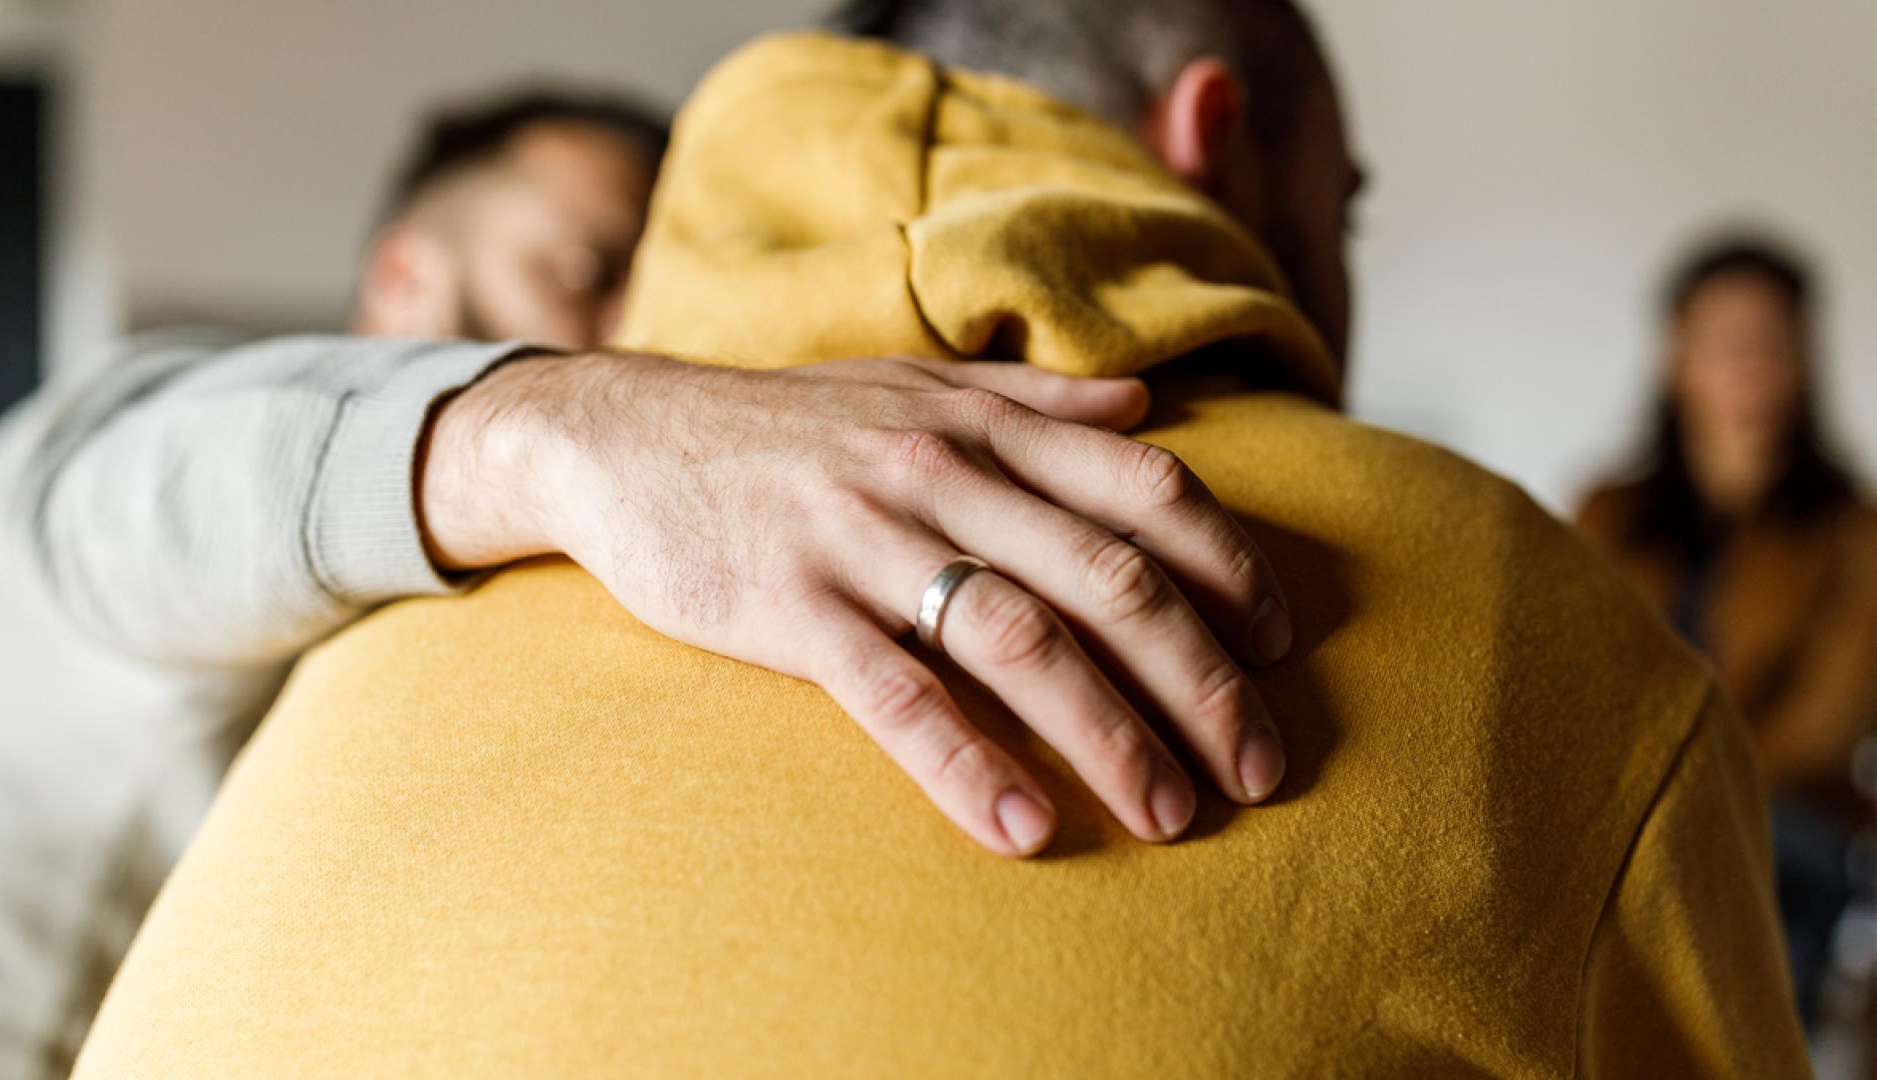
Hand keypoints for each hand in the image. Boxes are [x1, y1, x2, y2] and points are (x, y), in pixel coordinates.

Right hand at [421, 352, 1292, 856]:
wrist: (623, 432)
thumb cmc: (785, 425)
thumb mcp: (914, 389)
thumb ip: (1037, 403)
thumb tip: (1145, 407)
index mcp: (985, 427)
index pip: (1147, 490)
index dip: (1230, 570)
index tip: (1280, 647)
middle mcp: (943, 476)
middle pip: (1111, 580)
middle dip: (1204, 681)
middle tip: (1261, 768)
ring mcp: (866, 540)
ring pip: (1022, 641)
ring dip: (1112, 735)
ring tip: (1169, 815)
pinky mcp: (792, 607)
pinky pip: (896, 694)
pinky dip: (964, 762)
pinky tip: (1019, 827)